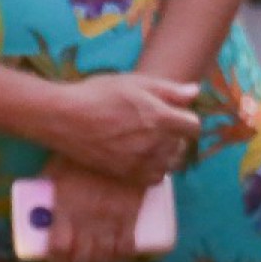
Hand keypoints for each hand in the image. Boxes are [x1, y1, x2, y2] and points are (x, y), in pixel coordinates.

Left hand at [41, 156, 151, 261]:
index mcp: (67, 209)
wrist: (121, 140)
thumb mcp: (55, 169)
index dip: (57, 261)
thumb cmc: (82, 153)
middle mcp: (88, 219)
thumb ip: (45, 187)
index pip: (59, 249)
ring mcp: (111, 218)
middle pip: (82, 258)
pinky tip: (119, 256)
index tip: (56, 261)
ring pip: (104, 257)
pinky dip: (122, 257)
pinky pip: (127, 246)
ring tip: (96, 261)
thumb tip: (34, 203)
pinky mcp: (131, 214)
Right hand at [45, 73, 198, 185]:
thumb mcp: (137, 83)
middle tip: (158, 125)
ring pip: (169, 163)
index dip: (187, 119)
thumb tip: (195, 92)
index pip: (193, 126)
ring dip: (166, 154)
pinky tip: (140, 156)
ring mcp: (140, 162)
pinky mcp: (125, 174)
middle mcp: (154, 143)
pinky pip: (153, 178)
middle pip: (182, 145)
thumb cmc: (100, 94)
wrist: (64, 118)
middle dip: (176, 135)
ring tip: (149, 141)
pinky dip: (153, 169)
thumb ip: (170, 90)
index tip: (176, 114)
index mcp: (161, 118)